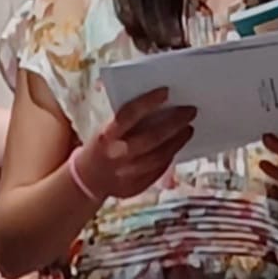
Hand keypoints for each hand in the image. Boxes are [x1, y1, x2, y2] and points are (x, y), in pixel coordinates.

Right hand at [76, 87, 195, 199]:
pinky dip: (169, 157)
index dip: (148, 101)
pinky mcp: (135, 187)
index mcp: (105, 136)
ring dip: (177, 141)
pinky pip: (158, 170)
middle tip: (190, 111)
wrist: (87, 179)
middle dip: (174, 123)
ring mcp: (126, 174)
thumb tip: (159, 106)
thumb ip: (126, 121)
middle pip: (151, 138)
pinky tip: (176, 146)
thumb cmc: (101, 146)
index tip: (166, 91)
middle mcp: (116, 155)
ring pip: (159, 157)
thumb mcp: (105, 130)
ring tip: (188, 129)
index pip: (130, 114)